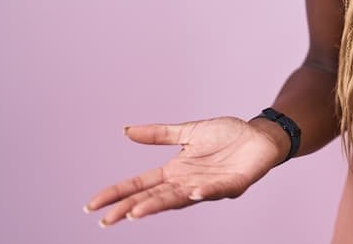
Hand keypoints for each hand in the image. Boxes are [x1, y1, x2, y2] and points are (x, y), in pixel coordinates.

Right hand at [83, 116, 284, 226]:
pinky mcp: (232, 184)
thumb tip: (125, 131)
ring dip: (160, 205)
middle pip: (154, 198)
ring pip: (180, 199)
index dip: (118, 194)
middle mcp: (188, 183)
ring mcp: (209, 187)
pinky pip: (217, 190)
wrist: (259, 135)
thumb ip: (159, 135)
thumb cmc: (226, 136)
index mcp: (176, 171)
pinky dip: (205, 193)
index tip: (93, 206)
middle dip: (131, 208)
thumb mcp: (188, 132)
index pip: (141, 185)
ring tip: (136, 212)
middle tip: (107, 220)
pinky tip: (192, 193)